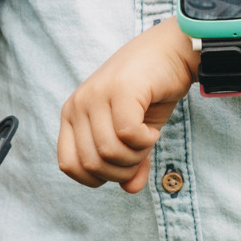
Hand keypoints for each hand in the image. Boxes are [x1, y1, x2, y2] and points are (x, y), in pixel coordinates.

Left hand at [57, 19, 196, 192]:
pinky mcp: (120, 90)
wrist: (172, 50)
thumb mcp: (136, 132)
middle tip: (141, 153)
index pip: (68, 164)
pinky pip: (127, 134)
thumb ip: (129, 161)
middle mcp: (78, 103)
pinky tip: (153, 131)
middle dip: (121, 169)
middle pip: (91, 163)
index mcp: (72, 114)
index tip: (121, 167)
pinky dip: (145, 142)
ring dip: (136, 155)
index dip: (96, 178)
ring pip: (109, 151)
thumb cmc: (151, 90)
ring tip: (148, 140)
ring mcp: (97, 94)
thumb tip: (130, 189)